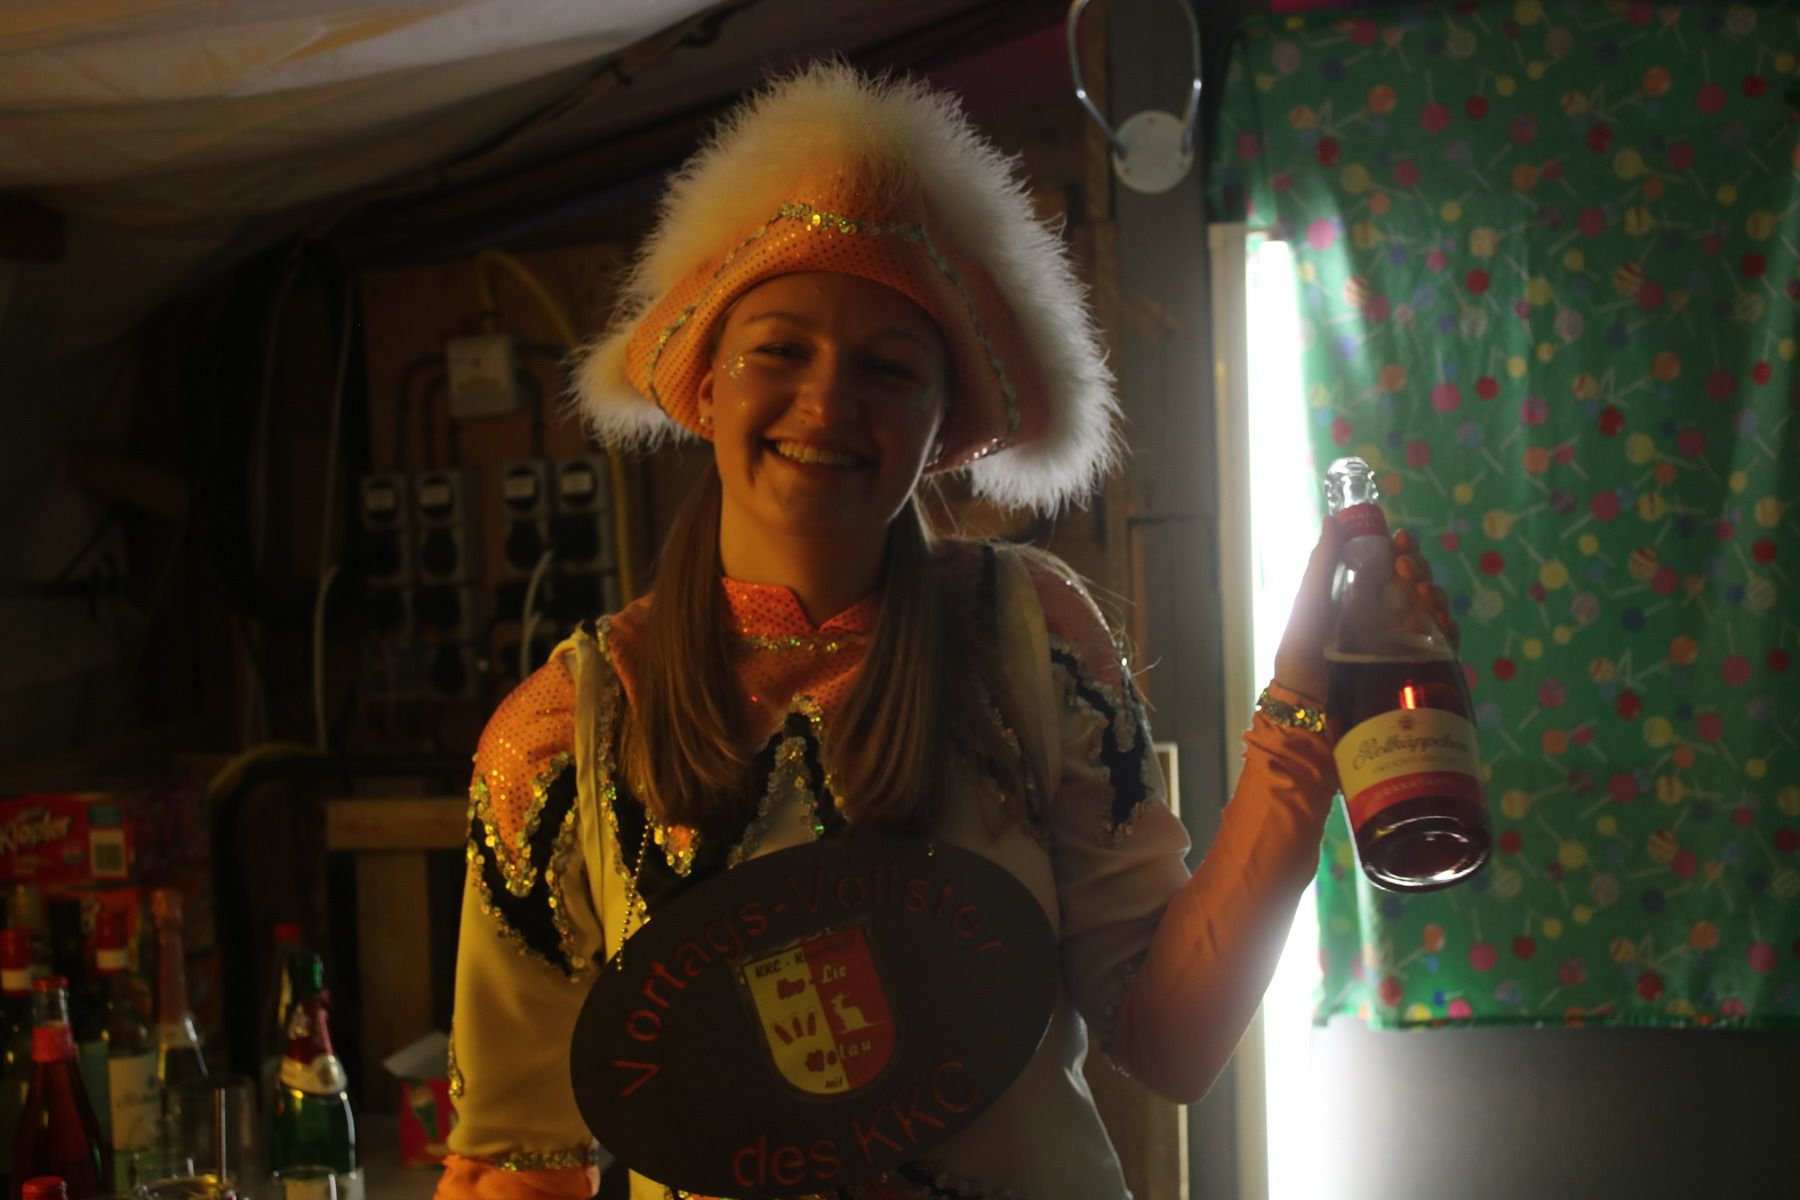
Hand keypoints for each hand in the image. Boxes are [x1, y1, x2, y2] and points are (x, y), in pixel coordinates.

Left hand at [1270, 523, 1456, 703]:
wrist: (1307, 695)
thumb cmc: (1302, 645)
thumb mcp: (1310, 598)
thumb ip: (1323, 561)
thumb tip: (1333, 519)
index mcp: (1364, 590)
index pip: (1393, 560)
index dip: (1402, 546)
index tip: (1401, 539)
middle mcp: (1388, 609)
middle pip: (1417, 578)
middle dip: (1418, 567)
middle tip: (1405, 570)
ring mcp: (1404, 635)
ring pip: (1433, 605)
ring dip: (1433, 594)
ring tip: (1420, 595)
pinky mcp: (1416, 662)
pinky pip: (1444, 641)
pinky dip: (1447, 628)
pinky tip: (1438, 624)